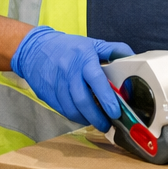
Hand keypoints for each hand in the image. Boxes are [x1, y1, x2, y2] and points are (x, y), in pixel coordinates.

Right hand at [10, 25, 134, 131]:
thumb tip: (133, 58)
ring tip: (97, 123)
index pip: (96, 80)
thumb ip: (114, 50)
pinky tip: (83, 117)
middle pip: (82, 100)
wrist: (35, 48)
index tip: (115, 112)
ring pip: (71, 109)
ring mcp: (56, 84)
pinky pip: (62, 110)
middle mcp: (69, 73)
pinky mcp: (47, 94)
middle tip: (108, 125)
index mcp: (83, 59)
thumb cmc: (69, 47)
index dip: (106, 97)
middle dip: (96, 116)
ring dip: (85, 119)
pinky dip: (74, 116)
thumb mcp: (93, 43)